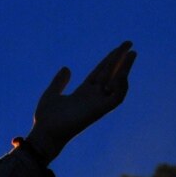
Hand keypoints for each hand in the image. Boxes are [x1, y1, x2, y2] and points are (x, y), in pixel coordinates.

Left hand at [25, 41, 136, 162]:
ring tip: (130, 53)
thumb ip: (59, 82)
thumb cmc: (46, 119)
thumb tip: (67, 68)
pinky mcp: (100, 111)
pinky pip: (117, 97)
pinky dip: (121, 86)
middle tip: (129, 43)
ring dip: (125, 69)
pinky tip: (122, 73)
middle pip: (110, 73)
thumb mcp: (51, 94)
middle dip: (119, 59)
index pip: (100, 72)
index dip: (109, 60)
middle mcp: (93, 97)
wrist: (44, 134)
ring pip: (117, 83)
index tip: (118, 48)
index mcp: (83, 92)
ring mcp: (98, 104)